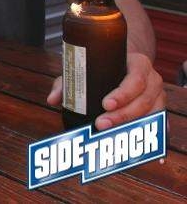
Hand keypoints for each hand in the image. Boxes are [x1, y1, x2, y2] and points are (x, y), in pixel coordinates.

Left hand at [47, 52, 164, 129]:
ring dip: (133, 127)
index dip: (123, 94)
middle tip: (101, 124)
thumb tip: (52, 100)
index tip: (106, 104)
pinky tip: (142, 148)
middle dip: (122, 115)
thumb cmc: (103, 67)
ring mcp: (159, 97)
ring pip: (153, 115)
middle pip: (143, 100)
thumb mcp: (86, 68)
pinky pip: (159, 125)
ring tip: (111, 136)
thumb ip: (68, 83)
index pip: (135, 79)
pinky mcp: (160, 110)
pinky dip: (152, 135)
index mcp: (139, 64)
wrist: (126, 64)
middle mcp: (153, 80)